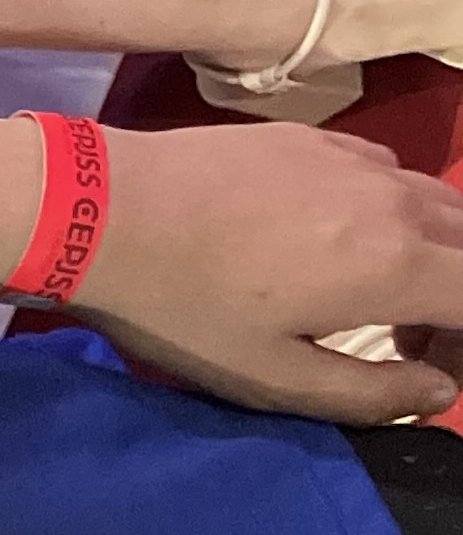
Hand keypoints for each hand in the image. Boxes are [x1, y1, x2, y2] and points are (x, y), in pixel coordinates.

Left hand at [73, 121, 462, 420]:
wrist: (108, 210)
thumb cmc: (182, 307)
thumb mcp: (268, 375)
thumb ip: (365, 391)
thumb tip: (440, 392)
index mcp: (395, 265)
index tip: (441, 371)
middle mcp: (398, 203)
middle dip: (458, 303)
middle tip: (414, 349)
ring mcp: (362, 162)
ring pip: (439, 208)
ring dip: (433, 260)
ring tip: (378, 306)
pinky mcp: (324, 141)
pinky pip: (393, 177)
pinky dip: (397, 219)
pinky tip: (341, 248)